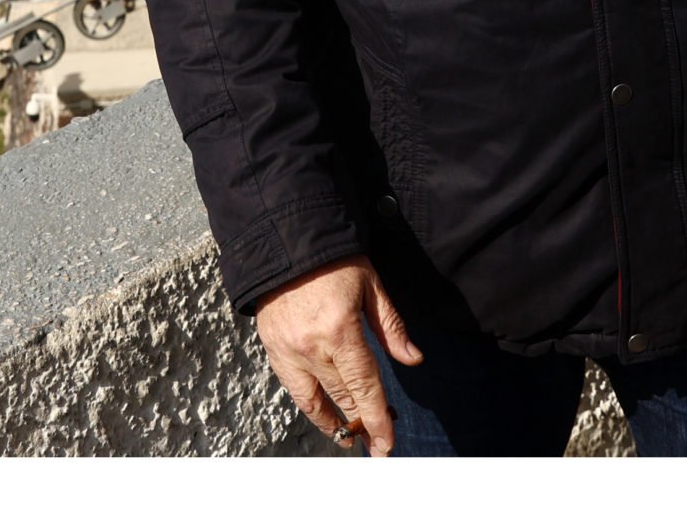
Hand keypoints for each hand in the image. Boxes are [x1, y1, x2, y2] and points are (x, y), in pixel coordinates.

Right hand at [253, 256, 420, 456]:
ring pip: (314, 401)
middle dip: (361, 423)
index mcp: (340, 329)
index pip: (364, 386)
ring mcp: (288, 350)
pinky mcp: (272, 349)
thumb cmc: (333, 260)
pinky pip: (293, 388)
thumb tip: (413, 359)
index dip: (377, 419)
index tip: (387, 444)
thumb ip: (391, 326)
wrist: (285, 242)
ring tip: (350, 438)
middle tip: (378, 442)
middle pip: (342, 397)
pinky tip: (324, 414)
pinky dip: (310, 406)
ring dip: (333, 424)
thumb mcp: (371, 285)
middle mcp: (312, 346)